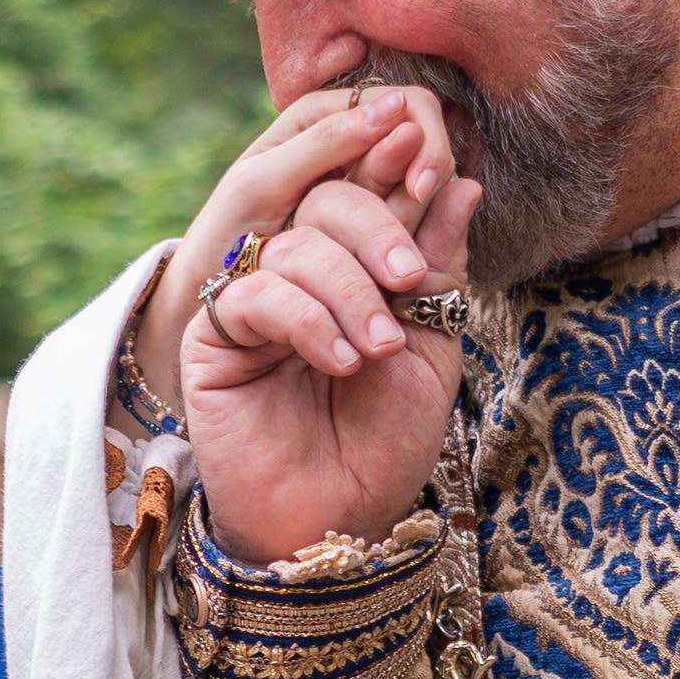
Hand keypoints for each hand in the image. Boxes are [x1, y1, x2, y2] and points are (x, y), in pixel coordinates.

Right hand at [133, 85, 451, 412]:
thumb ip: (439, 265)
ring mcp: (255, 305)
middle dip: (377, 228)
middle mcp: (301, 277)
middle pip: (327, 200)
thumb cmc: (386, 442)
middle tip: (409, 278)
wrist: (340, 520)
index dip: (396, 170)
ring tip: (378, 350)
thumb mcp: (431, 345)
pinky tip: (341, 362)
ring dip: (350, 292)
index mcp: (354, 268)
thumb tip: (464, 181)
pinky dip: (308, 320)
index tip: (430, 158)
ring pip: (295, 246)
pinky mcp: (215, 340)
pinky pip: (256, 296)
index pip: (369, 193)